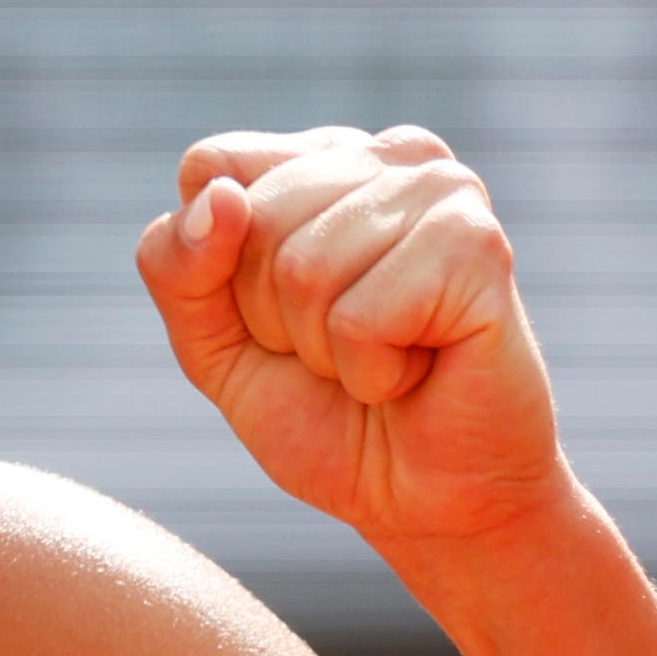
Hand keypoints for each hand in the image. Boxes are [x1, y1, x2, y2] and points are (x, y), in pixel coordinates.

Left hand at [134, 125, 566, 546]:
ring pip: (302, 267)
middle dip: (273, 317)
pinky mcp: (478, 244)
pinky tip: (417, 371)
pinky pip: (360, 317)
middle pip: (251, 217)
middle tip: (340, 351)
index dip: (215, 268)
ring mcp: (442, 189)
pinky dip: (371, 372)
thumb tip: (221, 198)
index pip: (211, 168)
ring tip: (384, 361)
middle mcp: (390, 154)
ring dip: (325, 350)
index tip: (278, 316)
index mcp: (325, 157)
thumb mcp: (213, 344)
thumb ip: (179, 268)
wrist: (427, 501)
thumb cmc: (328, 416)